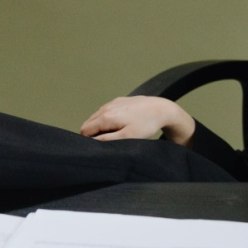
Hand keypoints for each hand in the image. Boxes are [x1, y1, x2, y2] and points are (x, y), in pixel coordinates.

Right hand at [80, 96, 195, 146]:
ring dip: (99, 126)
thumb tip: (92, 142)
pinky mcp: (120, 100)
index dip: (88, 140)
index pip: (85, 129)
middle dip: (92, 133)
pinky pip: (107, 110)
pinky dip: (107, 118)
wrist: (161, 109)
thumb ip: (107, 140)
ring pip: (97, 116)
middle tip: (105, 142)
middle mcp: (107, 107)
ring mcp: (113, 102)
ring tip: (114, 134)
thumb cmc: (145, 125)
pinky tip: (120, 124)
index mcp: (106, 116)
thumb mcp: (127, 137)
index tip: (97, 147)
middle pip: (89, 122)